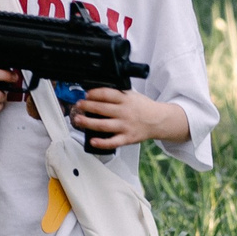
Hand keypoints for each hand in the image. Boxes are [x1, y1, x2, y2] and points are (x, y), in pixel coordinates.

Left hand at [67, 86, 188, 148]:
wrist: (158, 121)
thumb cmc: (143, 108)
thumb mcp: (132, 95)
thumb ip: (117, 94)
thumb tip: (96, 93)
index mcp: (125, 99)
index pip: (107, 94)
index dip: (94, 93)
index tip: (86, 94)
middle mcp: (124, 112)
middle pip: (102, 108)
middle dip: (87, 106)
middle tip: (78, 105)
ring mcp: (125, 126)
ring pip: (103, 125)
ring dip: (88, 122)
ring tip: (78, 120)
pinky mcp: (127, 138)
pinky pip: (112, 142)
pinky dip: (101, 142)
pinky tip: (92, 140)